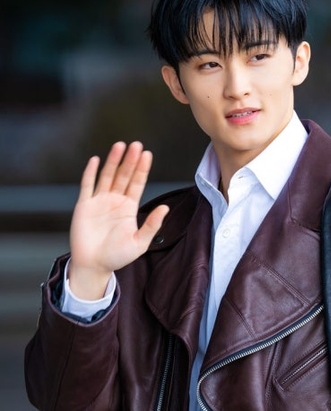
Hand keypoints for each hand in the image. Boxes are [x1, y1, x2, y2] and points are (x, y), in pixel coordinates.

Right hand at [68, 141, 168, 299]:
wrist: (94, 265)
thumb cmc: (117, 256)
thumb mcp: (139, 242)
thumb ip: (152, 225)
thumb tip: (165, 208)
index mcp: (128, 208)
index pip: (137, 183)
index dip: (142, 169)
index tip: (147, 154)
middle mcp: (115, 201)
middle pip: (123, 176)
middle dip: (130, 161)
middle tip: (137, 145)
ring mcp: (99, 201)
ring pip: (107, 176)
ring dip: (113, 161)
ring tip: (120, 146)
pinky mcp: (84, 205)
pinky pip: (87, 186)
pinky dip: (91, 173)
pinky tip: (96, 160)